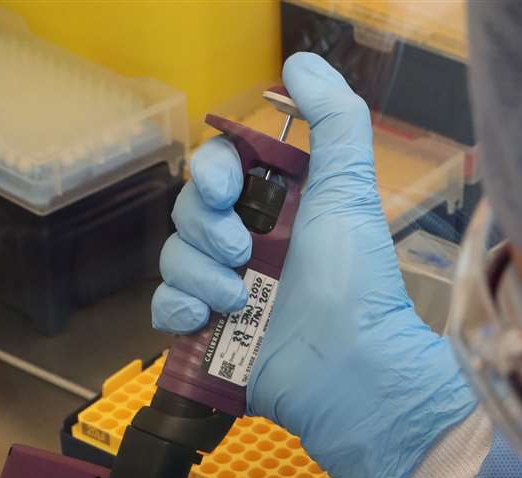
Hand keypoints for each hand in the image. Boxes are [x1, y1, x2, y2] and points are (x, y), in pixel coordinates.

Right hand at [152, 52, 475, 477]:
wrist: (354, 373)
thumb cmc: (358, 285)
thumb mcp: (351, 192)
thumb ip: (334, 120)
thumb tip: (300, 61)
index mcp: (278, 209)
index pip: (219, 170)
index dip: (212, 173)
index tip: (226, 191)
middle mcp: (250, 247)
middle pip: (188, 212)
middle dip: (206, 228)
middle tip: (243, 255)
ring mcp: (227, 294)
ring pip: (173, 260)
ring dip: (198, 274)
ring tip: (241, 301)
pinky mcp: (211, 339)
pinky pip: (163, 310)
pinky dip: (177, 310)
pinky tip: (207, 320)